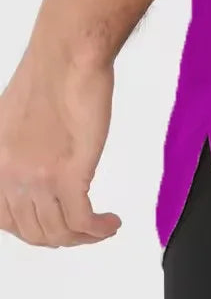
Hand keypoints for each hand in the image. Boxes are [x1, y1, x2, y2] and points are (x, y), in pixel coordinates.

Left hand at [0, 50, 119, 247]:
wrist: (66, 60)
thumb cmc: (47, 78)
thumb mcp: (10, 121)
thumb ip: (15, 152)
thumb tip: (34, 169)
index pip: (5, 221)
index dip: (35, 230)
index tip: (57, 223)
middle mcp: (8, 177)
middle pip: (34, 232)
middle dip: (63, 237)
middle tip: (85, 229)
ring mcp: (37, 178)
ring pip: (59, 232)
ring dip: (84, 238)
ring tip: (102, 227)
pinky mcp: (69, 174)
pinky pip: (82, 220)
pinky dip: (99, 229)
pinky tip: (111, 223)